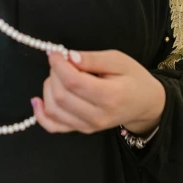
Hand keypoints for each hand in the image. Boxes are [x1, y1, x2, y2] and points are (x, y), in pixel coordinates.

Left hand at [31, 49, 165, 135]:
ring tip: (60, 75)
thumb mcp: (118, 60)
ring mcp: (88, 127)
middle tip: (62, 62)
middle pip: (61, 95)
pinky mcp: (81, 130)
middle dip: (54, 74)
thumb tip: (68, 57)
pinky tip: (37, 100)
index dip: (59, 65)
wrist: (144, 104)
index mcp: (111, 96)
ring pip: (54, 109)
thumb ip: (93, 59)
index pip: (74, 82)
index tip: (54, 52)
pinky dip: (40, 114)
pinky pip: (53, 126)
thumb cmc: (133, 78)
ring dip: (48, 88)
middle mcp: (98, 116)